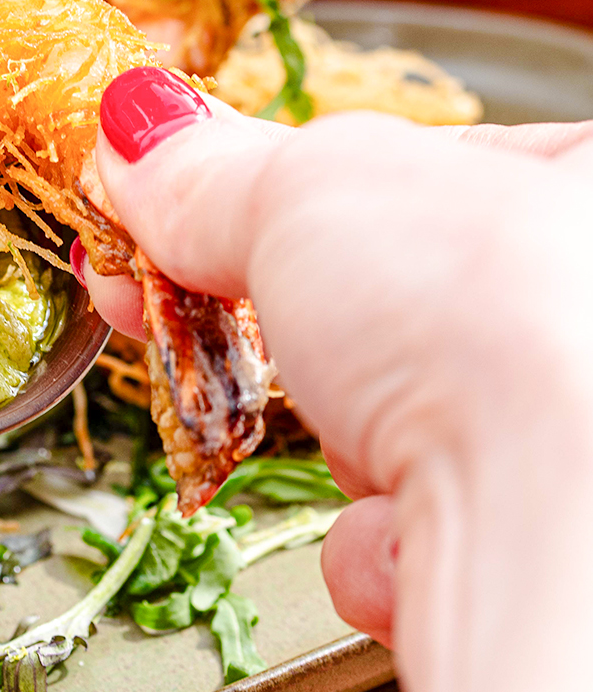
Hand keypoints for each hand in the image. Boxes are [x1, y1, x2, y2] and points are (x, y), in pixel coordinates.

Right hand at [85, 67, 592, 691]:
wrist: (558, 534)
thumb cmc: (499, 319)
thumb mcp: (315, 188)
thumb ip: (217, 168)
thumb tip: (143, 139)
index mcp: (586, 175)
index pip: (411, 169)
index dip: (277, 199)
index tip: (167, 221)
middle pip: (391, 305)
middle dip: (299, 335)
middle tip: (198, 323)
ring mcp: (573, 432)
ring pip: (403, 425)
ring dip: (348, 448)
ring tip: (363, 442)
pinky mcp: (542, 552)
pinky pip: (428, 530)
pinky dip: (382, 542)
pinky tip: (404, 532)